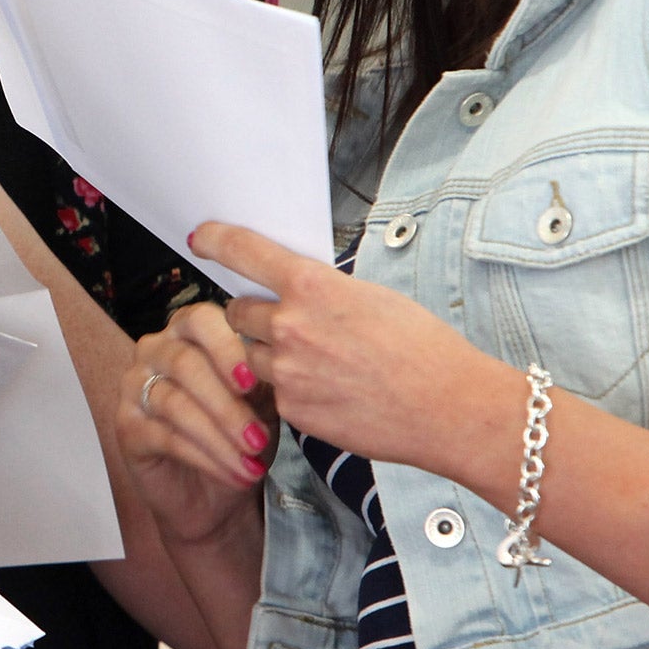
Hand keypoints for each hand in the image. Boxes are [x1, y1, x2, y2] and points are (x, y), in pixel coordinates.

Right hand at [118, 302, 276, 544]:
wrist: (216, 494)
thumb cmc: (239, 435)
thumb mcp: (261, 405)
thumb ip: (259, 382)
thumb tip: (266, 371)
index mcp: (189, 332)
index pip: (200, 321)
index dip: (226, 349)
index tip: (252, 383)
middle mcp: (155, 350)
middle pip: (185, 363)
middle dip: (227, 406)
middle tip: (258, 439)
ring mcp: (134, 387)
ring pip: (174, 403)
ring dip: (219, 437)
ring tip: (250, 462)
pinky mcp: (127, 427)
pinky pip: (164, 436)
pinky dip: (205, 457)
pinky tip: (233, 473)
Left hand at [189, 222, 511, 469]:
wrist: (449, 409)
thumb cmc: (424, 349)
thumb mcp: (373, 298)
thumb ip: (324, 293)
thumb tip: (296, 291)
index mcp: (313, 287)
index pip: (245, 252)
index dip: (216, 241)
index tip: (200, 238)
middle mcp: (291, 326)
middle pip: (238, 311)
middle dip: (254, 314)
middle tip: (284, 323)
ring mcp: (287, 371)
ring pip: (250, 355)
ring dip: (270, 355)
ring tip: (319, 363)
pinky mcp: (293, 410)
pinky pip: (273, 392)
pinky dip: (291, 389)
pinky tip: (331, 391)